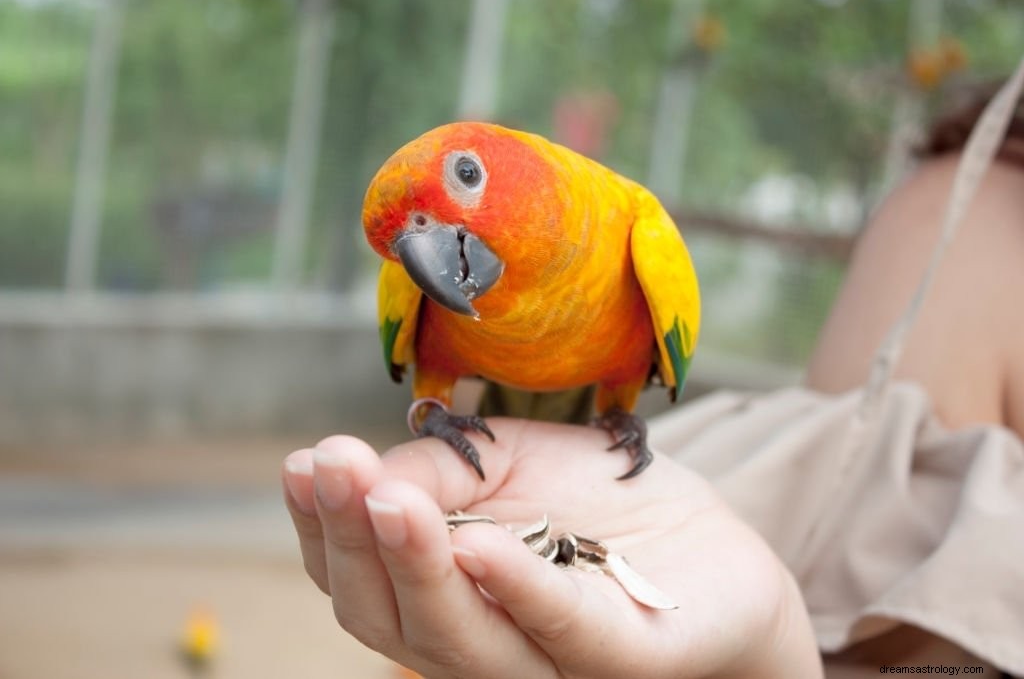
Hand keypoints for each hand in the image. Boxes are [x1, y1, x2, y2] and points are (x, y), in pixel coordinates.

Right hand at [282, 418, 821, 678]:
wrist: (712, 544)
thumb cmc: (599, 504)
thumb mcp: (508, 462)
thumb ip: (439, 468)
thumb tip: (363, 471)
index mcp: (443, 598)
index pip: (359, 578)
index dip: (321, 527)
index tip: (305, 464)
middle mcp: (480, 642)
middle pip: (389, 618)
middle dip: (354, 540)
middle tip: (335, 467)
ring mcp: (549, 661)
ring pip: (458, 639)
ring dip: (415, 565)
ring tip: (387, 498)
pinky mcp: (623, 659)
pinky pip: (563, 630)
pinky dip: (516, 589)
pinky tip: (479, 545)